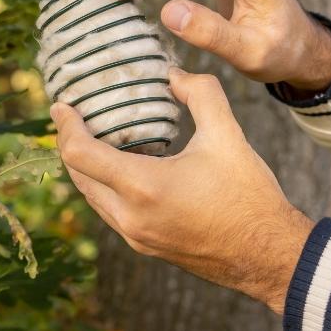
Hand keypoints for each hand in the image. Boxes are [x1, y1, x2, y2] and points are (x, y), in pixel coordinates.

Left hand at [52, 69, 313, 313]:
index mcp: (142, 186)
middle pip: (78, 176)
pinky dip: (106, 187)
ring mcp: (135, 237)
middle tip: (75, 116)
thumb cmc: (249, 196)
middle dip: (71, 143)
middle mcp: (130, 216)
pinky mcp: (145, 247)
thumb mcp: (227, 135)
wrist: (270, 255)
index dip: (65, 126)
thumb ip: (200, 94)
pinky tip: (123, 169)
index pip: (79, 154)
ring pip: (92, 197)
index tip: (61, 105)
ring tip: (95, 138)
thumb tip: (174, 74)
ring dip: (87, 167)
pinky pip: (110, 212)